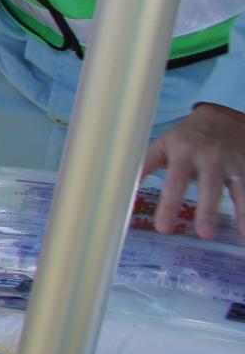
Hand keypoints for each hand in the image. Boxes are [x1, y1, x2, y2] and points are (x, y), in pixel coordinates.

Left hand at [143, 102, 244, 239]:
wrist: (222, 117)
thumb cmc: (186, 137)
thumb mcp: (164, 146)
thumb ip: (145, 166)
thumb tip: (121, 188)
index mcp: (183, 153)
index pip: (174, 182)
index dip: (167, 205)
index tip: (162, 228)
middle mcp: (210, 157)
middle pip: (209, 187)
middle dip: (207, 211)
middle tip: (204, 235)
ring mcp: (234, 161)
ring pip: (240, 188)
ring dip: (242, 212)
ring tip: (243, 236)